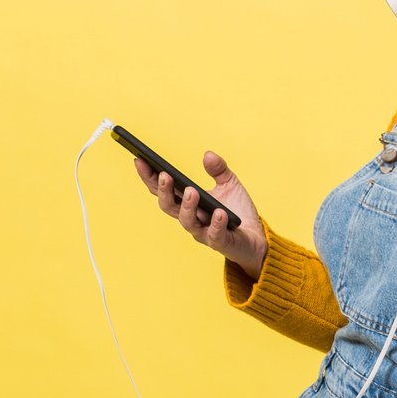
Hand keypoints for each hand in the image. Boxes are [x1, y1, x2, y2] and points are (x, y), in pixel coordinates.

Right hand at [135, 150, 268, 281]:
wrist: (256, 239)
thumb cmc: (237, 212)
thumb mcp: (229, 184)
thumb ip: (218, 169)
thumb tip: (207, 154)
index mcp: (188, 204)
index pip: (163, 190)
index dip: (150, 177)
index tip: (140, 160)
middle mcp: (191, 219)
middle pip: (169, 206)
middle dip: (164, 191)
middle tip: (163, 175)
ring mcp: (204, 232)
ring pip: (187, 222)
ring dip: (187, 206)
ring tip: (191, 191)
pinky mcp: (221, 243)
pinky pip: (215, 234)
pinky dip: (216, 223)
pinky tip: (219, 212)